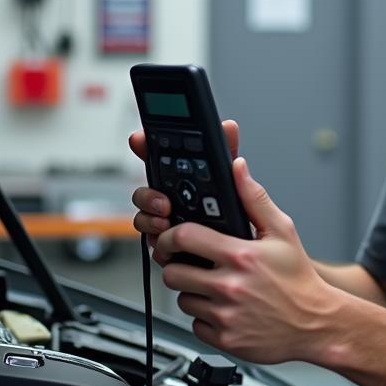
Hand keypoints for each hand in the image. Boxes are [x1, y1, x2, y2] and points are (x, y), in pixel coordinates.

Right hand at [129, 119, 239, 260]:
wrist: (247, 258)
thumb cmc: (238, 217)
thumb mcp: (234, 182)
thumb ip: (228, 154)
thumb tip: (228, 127)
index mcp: (185, 179)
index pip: (158, 158)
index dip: (145, 146)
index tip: (138, 140)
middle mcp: (172, 199)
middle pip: (145, 190)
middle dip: (147, 194)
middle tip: (163, 201)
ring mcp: (167, 222)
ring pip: (144, 217)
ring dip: (150, 219)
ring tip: (167, 222)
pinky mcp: (169, 247)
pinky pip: (152, 242)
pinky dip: (158, 244)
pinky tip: (171, 247)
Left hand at [154, 157, 341, 363]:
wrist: (317, 324)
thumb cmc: (299, 279)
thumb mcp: (282, 231)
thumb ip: (254, 198)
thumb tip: (238, 168)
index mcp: (240, 255)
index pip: (184, 238)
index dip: (171, 236)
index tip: (174, 238)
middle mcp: (229, 286)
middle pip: (173, 272)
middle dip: (178, 266)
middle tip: (194, 265)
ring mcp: (225, 315)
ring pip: (183, 299)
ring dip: (193, 293)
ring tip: (216, 288)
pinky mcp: (225, 339)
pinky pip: (196, 324)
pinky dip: (205, 318)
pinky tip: (224, 309)